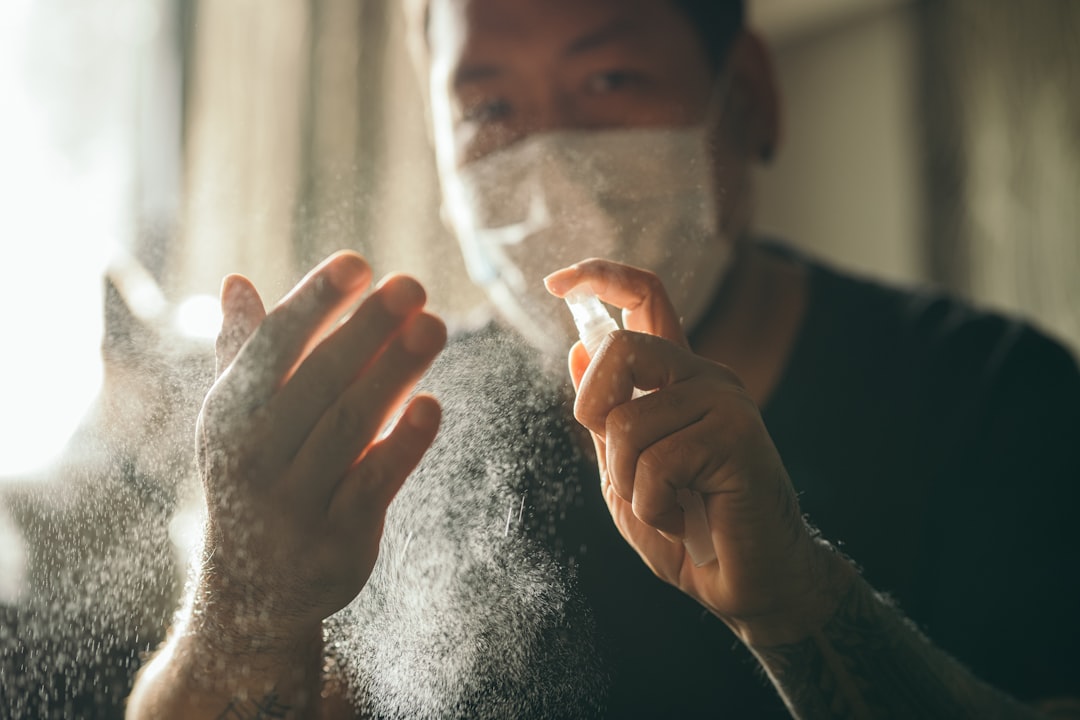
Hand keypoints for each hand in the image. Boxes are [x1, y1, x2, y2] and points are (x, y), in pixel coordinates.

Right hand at [194, 251, 445, 648]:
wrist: (253, 588)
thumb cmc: (257, 475)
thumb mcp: (240, 419)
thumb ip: (245, 351)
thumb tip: (234, 281)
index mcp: (230, 414)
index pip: (274, 346)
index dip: (315, 302)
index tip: (359, 263)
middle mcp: (254, 455)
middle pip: (319, 380)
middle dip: (367, 329)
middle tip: (413, 286)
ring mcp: (293, 501)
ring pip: (351, 426)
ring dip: (394, 372)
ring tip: (435, 326)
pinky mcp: (337, 540)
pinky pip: (374, 484)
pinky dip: (404, 444)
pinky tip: (431, 404)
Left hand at [545, 259, 848, 645]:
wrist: (747, 584)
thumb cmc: (686, 531)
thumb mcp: (625, 472)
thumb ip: (606, 417)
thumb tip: (578, 350)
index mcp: (676, 378)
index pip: (646, 297)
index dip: (601, 276)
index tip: (557, 282)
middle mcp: (703, 376)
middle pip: (619, 348)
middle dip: (593, 412)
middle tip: (621, 467)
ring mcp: (724, 401)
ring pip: (626, 423)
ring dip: (628, 484)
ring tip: (668, 507)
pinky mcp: (737, 434)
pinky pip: (656, 464)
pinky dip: (656, 508)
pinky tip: (688, 521)